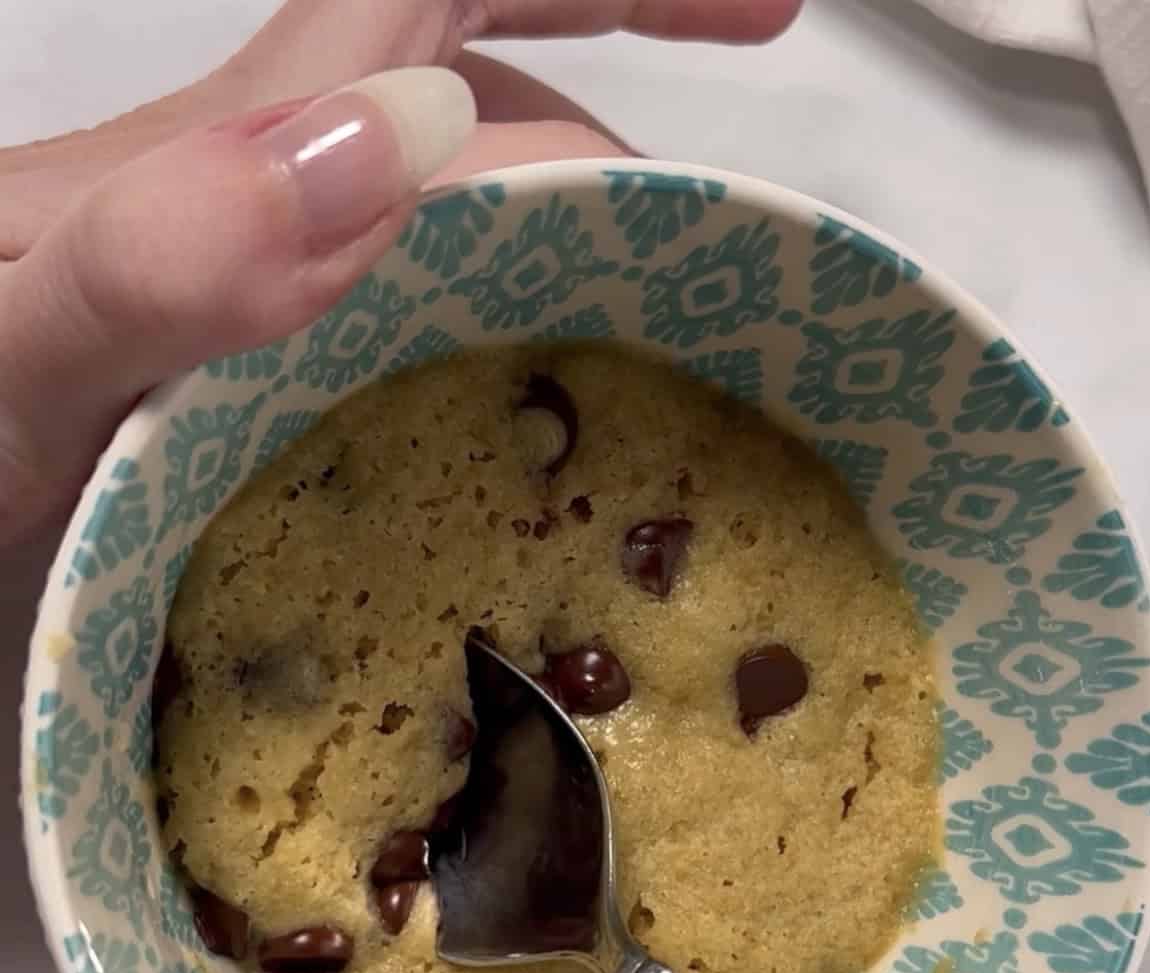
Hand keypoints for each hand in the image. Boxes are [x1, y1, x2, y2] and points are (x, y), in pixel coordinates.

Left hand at [0, 0, 802, 541]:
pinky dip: (504, 363)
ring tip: (668, 369)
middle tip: (732, 265)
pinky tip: (528, 444)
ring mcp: (271, 307)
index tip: (767, 13)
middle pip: (489, 112)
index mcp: (248, 161)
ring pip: (464, 237)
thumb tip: (400, 149)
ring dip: (582, 268)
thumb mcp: (24, 346)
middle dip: (634, 147)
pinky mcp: (262, 391)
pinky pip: (419, 338)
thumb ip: (173, 249)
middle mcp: (274, 214)